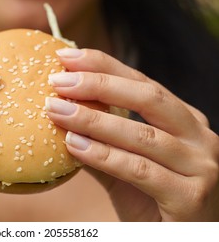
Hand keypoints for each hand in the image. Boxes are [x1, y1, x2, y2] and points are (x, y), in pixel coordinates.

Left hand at [46, 48, 218, 220]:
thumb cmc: (154, 201)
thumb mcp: (126, 166)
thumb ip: (100, 143)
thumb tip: (61, 117)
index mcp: (185, 121)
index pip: (142, 83)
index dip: (104, 66)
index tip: (66, 57)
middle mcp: (199, 137)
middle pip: (148, 98)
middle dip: (99, 84)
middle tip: (58, 80)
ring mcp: (201, 166)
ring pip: (142, 134)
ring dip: (93, 119)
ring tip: (56, 110)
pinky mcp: (191, 197)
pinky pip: (139, 170)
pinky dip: (104, 156)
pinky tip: (74, 146)